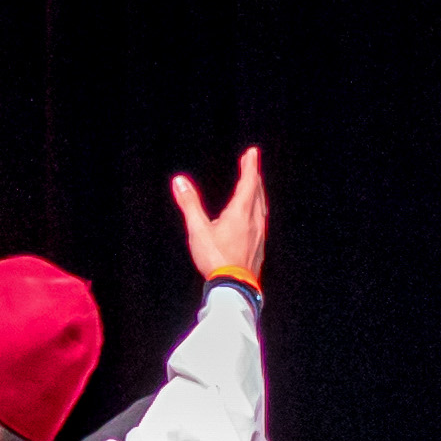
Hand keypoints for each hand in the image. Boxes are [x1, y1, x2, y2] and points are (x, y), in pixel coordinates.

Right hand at [171, 146, 268, 291]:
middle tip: (252, 163)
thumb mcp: (198, 230)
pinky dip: (258, 209)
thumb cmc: (216, 259)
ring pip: (261, 207)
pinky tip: (254, 216)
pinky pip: (261, 221)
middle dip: (254, 176)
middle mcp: (254, 221)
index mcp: (241, 213)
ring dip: (258, 192)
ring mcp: (259, 235)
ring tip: (254, 186)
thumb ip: (189, 204)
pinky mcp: (259, 247)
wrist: (234, 288)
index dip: (251, 166)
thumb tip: (179, 181)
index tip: (253, 152)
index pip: (249, 183)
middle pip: (258, 193)